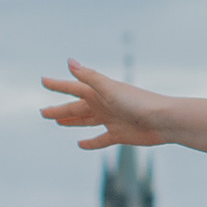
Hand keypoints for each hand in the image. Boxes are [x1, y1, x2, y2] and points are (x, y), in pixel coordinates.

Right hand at [39, 59, 206, 153]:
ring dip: (71, 121)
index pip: (73, 88)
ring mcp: (111, 120)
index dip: (58, 85)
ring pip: (86, 121)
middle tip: (42, 112)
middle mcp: (104, 104)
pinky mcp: (119, 135)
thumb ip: (89, 77)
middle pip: (76, 108)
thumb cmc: (138, 102)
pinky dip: (90, 142)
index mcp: (99, 92)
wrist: (164, 121)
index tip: (42, 81)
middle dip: (59, 109)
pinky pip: (100, 140)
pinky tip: (80, 144)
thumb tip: (69, 61)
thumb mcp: (109, 89)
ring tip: (57, 122)